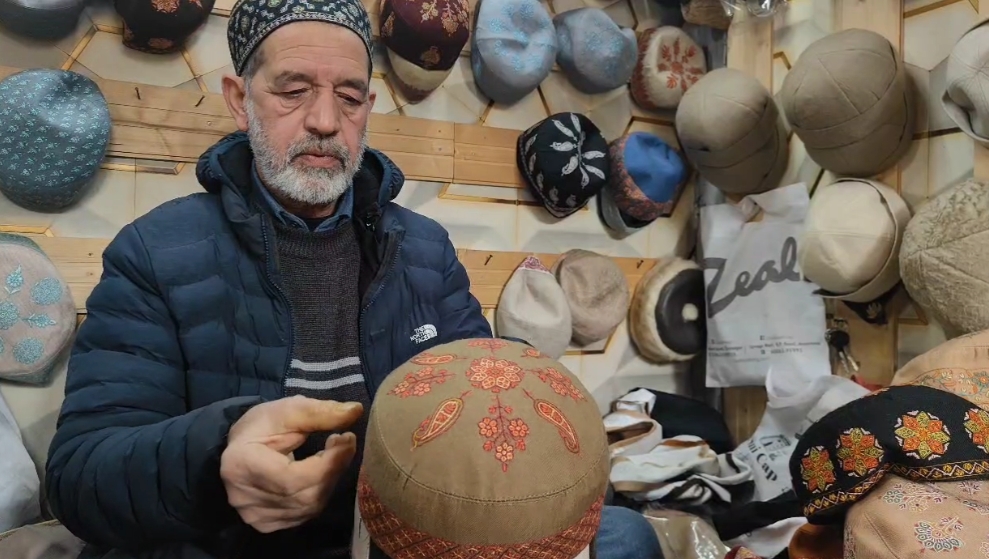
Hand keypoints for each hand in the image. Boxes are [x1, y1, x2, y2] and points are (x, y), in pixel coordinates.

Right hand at [220, 395, 363, 532]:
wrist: (240, 448)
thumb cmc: (262, 426)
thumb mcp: (288, 410)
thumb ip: (320, 412)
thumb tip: (356, 411)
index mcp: (241, 465)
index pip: (292, 478)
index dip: (328, 463)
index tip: (347, 439)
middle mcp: (243, 498)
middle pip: (304, 496)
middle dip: (333, 470)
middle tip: (344, 445)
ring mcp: (253, 515)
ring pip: (309, 507)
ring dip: (329, 481)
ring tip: (332, 457)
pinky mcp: (264, 524)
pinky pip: (304, 514)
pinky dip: (320, 494)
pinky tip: (318, 475)